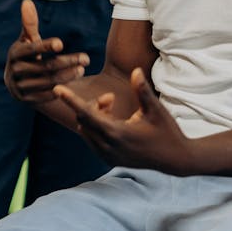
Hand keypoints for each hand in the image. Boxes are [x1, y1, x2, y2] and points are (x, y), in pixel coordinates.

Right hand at [4, 0, 89, 103]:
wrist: (15, 80)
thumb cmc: (27, 54)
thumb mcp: (27, 39)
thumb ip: (29, 22)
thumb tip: (27, 1)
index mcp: (15, 53)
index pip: (31, 49)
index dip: (45, 46)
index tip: (61, 43)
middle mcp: (14, 71)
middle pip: (44, 66)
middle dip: (67, 62)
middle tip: (85, 58)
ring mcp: (19, 87)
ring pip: (47, 81)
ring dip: (68, 76)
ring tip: (83, 69)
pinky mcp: (26, 100)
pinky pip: (45, 96)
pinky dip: (60, 89)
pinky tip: (74, 82)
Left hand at [54, 68, 190, 173]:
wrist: (174, 159)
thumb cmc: (166, 131)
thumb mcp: (156, 110)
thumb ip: (142, 91)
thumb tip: (135, 70)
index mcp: (117, 134)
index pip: (87, 114)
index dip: (71, 100)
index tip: (57, 89)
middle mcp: (108, 147)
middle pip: (83, 120)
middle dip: (91, 105)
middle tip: (110, 97)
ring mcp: (107, 155)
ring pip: (85, 130)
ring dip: (92, 116)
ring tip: (112, 106)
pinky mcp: (109, 159)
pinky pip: (91, 139)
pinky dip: (94, 126)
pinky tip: (110, 118)